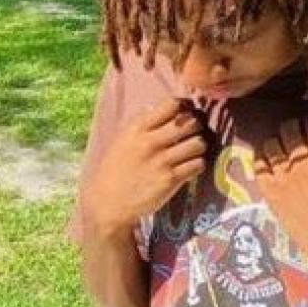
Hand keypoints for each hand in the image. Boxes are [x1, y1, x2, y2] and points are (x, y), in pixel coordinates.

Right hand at [83, 99, 206, 236]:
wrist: (108, 202)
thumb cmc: (115, 169)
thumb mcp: (123, 139)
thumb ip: (143, 123)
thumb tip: (168, 108)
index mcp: (137, 128)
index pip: (172, 104)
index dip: (184, 107)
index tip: (185, 114)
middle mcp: (151, 142)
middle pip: (191, 122)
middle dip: (196, 126)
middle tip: (192, 134)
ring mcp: (162, 161)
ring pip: (199, 143)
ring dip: (199, 146)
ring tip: (192, 151)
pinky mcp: (170, 180)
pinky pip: (198, 164)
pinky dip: (198, 164)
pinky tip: (190, 167)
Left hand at [253, 112, 307, 285]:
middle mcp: (300, 162)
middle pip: (289, 127)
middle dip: (301, 128)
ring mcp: (281, 177)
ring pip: (271, 143)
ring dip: (281, 141)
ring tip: (290, 150)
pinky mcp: (270, 193)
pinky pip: (258, 164)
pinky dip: (264, 158)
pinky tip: (275, 163)